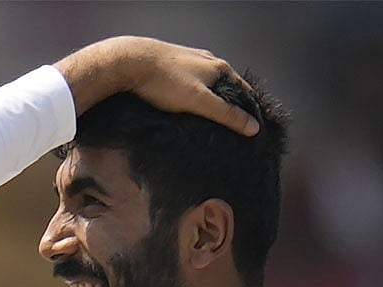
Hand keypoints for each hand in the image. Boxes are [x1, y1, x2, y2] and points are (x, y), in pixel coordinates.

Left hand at [54, 36, 258, 135]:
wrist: (129, 62)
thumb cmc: (164, 81)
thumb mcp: (199, 101)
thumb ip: (226, 114)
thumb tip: (253, 127)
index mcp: (219, 67)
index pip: (244, 91)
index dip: (248, 109)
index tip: (250, 128)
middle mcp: (206, 61)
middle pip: (226, 87)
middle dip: (228, 106)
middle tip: (229, 129)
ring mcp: (188, 62)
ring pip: (206, 85)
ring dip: (209, 101)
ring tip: (208, 122)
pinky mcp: (170, 66)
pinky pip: (188, 84)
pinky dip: (192, 96)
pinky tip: (185, 107)